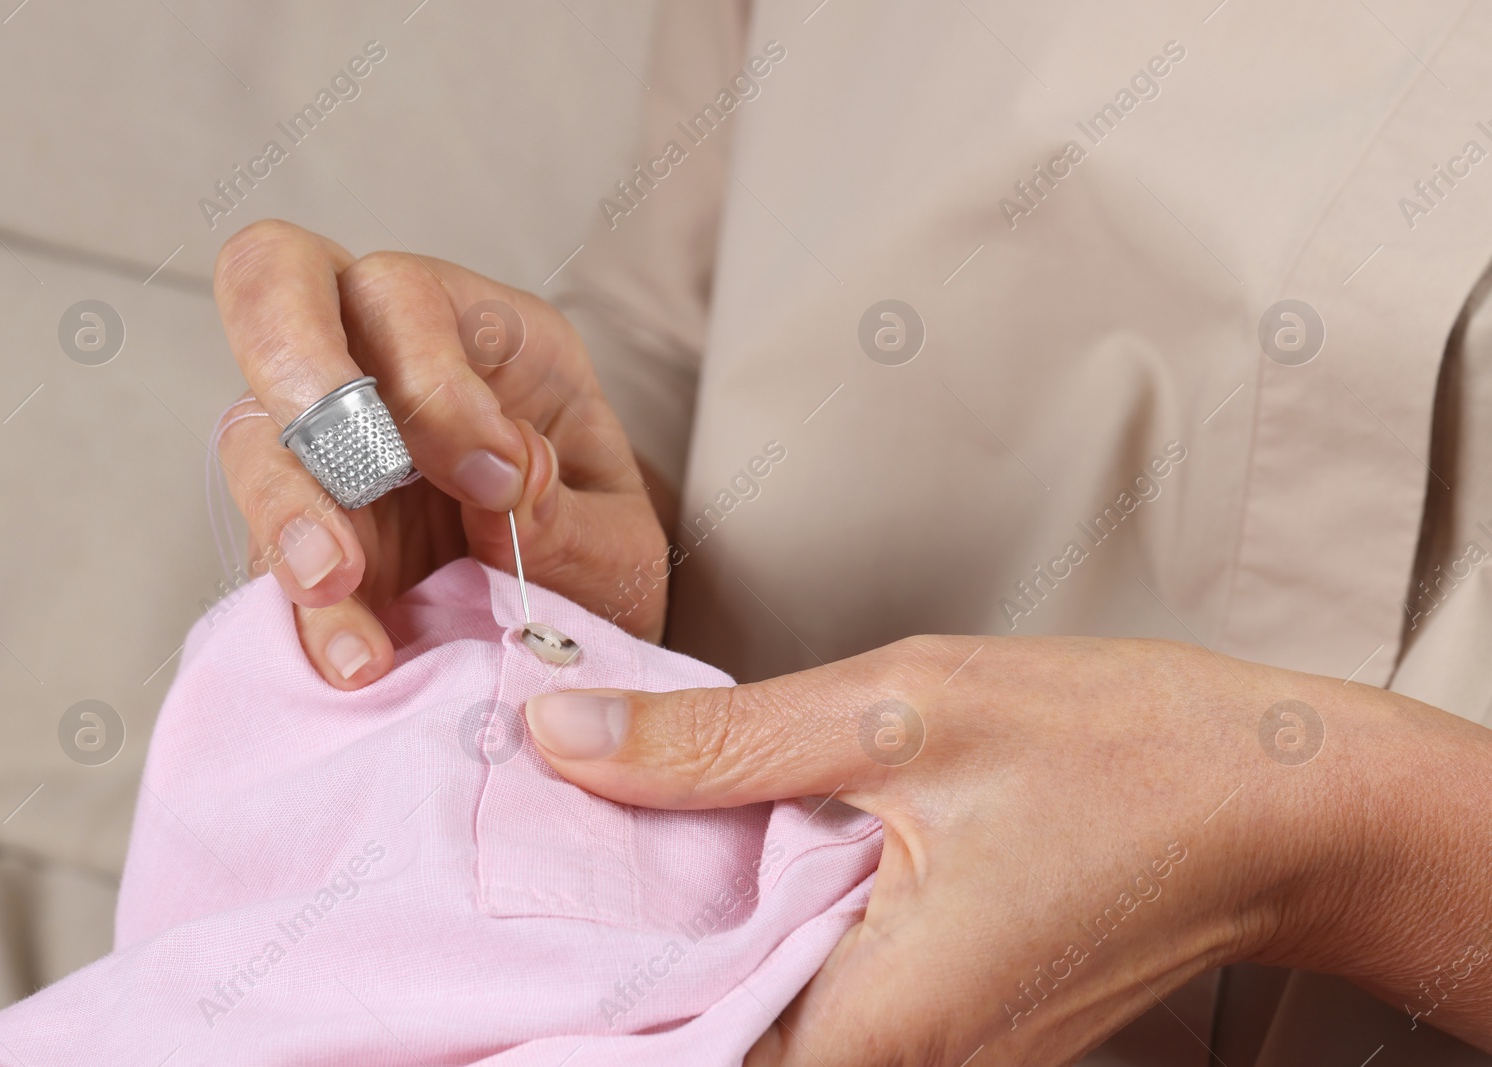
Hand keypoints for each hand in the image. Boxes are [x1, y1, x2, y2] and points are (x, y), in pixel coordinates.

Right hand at [211, 220, 667, 686]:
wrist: (575, 658)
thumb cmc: (598, 566)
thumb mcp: (618, 544)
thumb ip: (565, 516)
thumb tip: (503, 487)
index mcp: (484, 335)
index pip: (405, 292)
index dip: (429, 378)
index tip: (494, 481)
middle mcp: (384, 371)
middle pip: (277, 284)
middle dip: (300, 367)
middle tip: (361, 471)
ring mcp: (325, 455)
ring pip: (252, 435)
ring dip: (289, 512)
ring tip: (339, 587)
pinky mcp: (299, 547)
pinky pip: (264, 562)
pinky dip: (302, 612)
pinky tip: (356, 660)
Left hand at [522, 636, 1491, 1062]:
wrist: (1272, 801)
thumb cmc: (1119, 752)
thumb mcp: (901, 710)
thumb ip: (718, 742)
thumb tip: (559, 740)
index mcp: (878, 1022)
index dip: (573, 1018)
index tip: (497, 950)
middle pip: (702, 1043)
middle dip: (614, 963)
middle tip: (541, 855)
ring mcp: (926, 1058)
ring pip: (753, 1021)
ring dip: (683, 940)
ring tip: (613, 840)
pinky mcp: (942, 1026)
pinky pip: (811, 998)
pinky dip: (755, 930)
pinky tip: (721, 851)